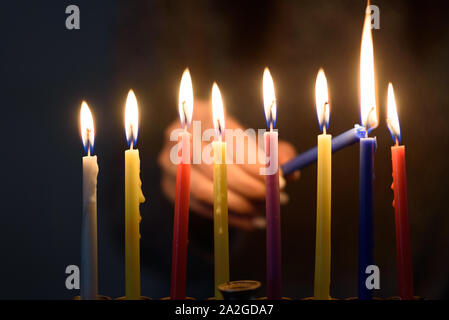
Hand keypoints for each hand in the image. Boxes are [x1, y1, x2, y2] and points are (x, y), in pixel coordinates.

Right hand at [158, 100, 297, 229]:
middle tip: (274, 196)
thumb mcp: (255, 141)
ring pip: (204, 190)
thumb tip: (293, 170)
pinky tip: (253, 220)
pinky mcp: (170, 188)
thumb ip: (275, 152)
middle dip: (248, 185)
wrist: (198, 151)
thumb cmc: (233, 144)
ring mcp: (169, 164)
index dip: (253, 161)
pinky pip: (201, 207)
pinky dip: (229, 217)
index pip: (226, 139)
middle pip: (213, 165)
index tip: (278, 177)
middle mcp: (178, 136)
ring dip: (239, 204)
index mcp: (201, 114)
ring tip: (265, 210)